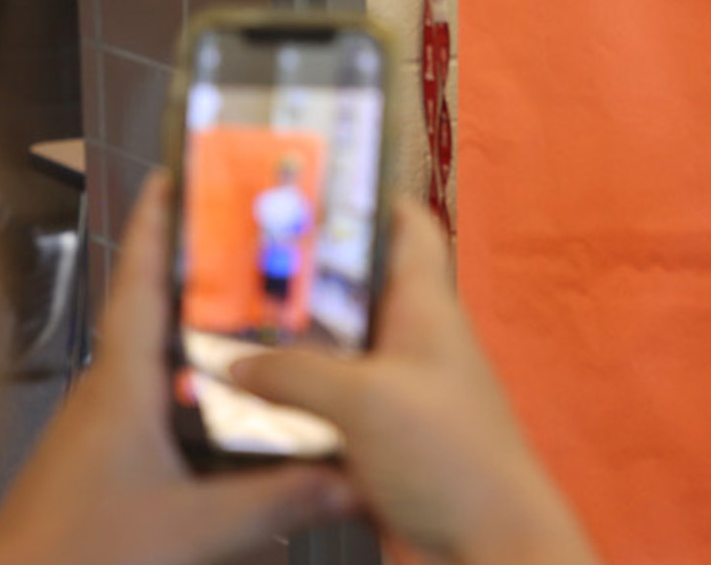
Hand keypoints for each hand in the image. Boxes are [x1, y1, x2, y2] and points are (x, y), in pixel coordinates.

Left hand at [0, 174, 355, 564]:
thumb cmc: (70, 555)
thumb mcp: (192, 528)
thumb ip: (278, 501)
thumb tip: (350, 478)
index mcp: (122, 386)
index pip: (143, 280)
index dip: (162, 222)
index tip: (182, 173)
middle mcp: (110, 396)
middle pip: (164, 314)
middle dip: (211, 278)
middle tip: (262, 248)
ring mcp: (106, 429)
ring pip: (168, 366)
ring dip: (211, 341)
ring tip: (272, 326)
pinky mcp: (110, 462)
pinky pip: (167, 410)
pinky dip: (207, 397)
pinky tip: (245, 421)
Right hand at [232, 199, 598, 564]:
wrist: (489, 545)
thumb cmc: (454, 459)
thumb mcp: (363, 399)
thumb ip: (294, 374)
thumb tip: (237, 365)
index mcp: (426, 309)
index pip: (408, 228)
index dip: (368, 198)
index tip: (311, 182)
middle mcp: (415, 345)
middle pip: (355, 293)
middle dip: (298, 280)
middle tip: (236, 265)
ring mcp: (401, 396)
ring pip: (337, 357)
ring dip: (288, 351)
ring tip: (222, 335)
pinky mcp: (387, 444)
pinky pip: (332, 414)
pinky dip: (295, 411)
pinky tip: (247, 413)